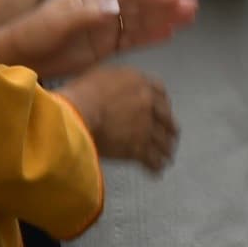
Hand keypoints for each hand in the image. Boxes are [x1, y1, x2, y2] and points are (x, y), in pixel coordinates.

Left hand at [0, 0, 197, 77]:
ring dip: (164, 18)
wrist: (17, 60)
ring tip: (190, 17)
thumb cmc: (34, 35)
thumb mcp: (57, 22)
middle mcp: (101, 6)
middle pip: (139, 2)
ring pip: (140, 20)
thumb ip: (86, 14)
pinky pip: (133, 39)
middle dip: (165, 3)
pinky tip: (170, 34)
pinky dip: (151, 35)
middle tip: (192, 5)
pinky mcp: (104, 47)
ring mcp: (104, 27)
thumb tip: (117, 6)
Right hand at [52, 63, 175, 168]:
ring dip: (165, 150)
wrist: (76, 114)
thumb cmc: (80, 95)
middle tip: (171, 135)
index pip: (159, 91)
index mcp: (138, 83)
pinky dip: (155, 166)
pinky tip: (156, 170)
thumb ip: (115, 81)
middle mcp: (146, 103)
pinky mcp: (138, 148)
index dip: (163, 102)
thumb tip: (113, 86)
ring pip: (163, 141)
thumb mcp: (99, 76)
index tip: (164, 109)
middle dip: (170, 128)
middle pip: (166, 118)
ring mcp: (145, 126)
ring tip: (166, 157)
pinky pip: (152, 159)